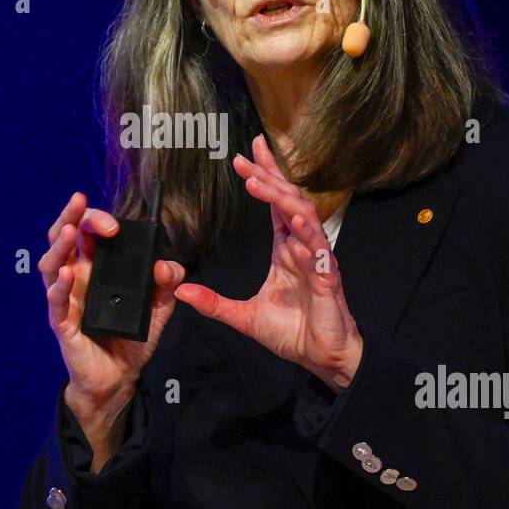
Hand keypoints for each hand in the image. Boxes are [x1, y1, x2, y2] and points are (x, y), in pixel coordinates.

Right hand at [39, 191, 186, 431]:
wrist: (119, 378)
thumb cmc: (132, 339)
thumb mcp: (158, 309)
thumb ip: (167, 285)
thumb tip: (166, 265)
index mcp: (97, 268)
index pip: (89, 232)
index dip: (97, 218)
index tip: (115, 222)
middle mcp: (77, 278)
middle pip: (64, 238)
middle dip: (73, 217)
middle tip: (83, 205)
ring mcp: (67, 299)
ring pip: (51, 264)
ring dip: (59, 245)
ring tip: (70, 230)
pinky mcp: (63, 323)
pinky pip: (56, 301)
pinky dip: (59, 286)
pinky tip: (66, 274)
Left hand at [173, 134, 362, 391]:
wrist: (319, 358)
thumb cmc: (291, 332)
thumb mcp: (243, 316)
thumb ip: (214, 302)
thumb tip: (180, 291)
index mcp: (286, 249)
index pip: (275, 203)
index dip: (265, 175)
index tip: (249, 151)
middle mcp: (302, 247)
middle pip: (288, 200)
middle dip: (269, 177)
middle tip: (246, 159)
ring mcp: (317, 261)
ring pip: (305, 218)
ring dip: (283, 200)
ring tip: (260, 184)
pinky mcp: (328, 281)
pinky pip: (320, 255)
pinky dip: (309, 240)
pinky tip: (296, 227)